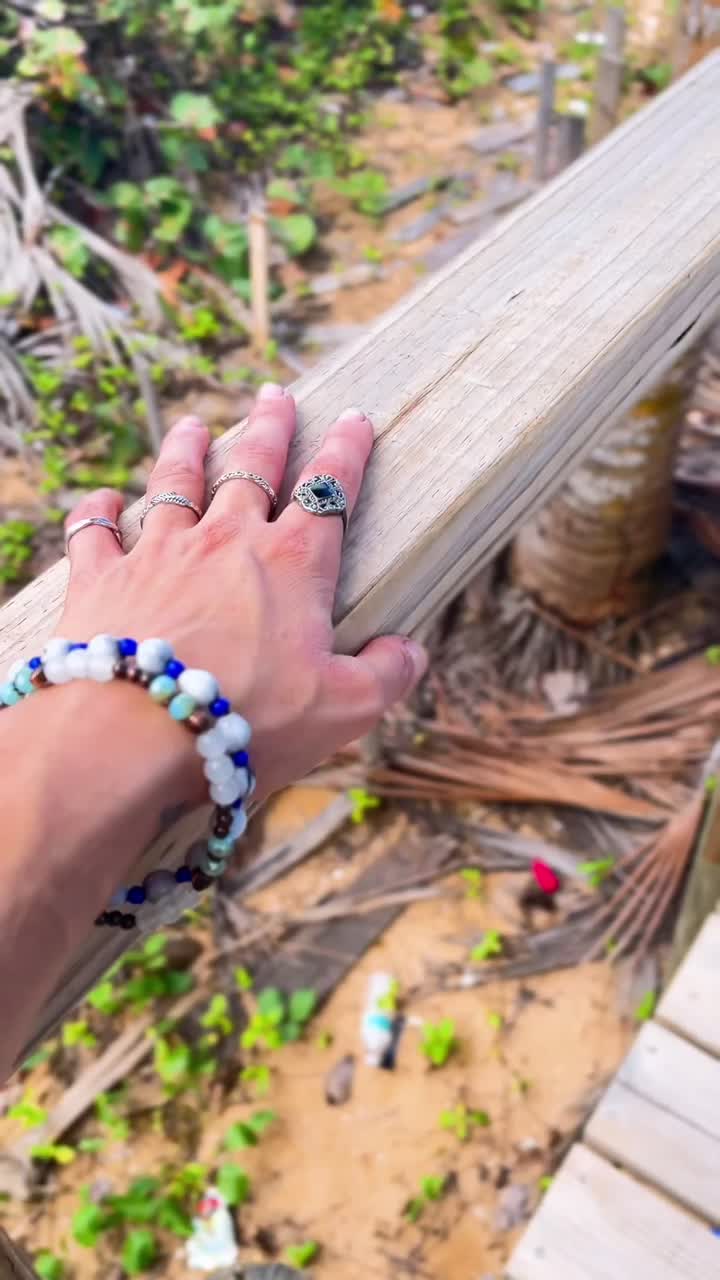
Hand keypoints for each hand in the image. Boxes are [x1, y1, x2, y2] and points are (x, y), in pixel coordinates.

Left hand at [59, 385, 426, 800]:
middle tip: (277, 395)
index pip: (329, 491)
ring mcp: (159, 552)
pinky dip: (98, 511)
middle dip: (270, 428)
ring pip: (175, 483)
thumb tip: (411, 653)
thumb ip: (384, 676)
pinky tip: (102, 501)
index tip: (357, 419)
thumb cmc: (247, 720)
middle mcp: (227, 540)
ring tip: (191, 426)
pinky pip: (96, 530)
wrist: (135, 734)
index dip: (347, 452)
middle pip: (253, 467)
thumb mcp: (343, 709)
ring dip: (185, 450)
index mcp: (293, 563)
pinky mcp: (103, 578)